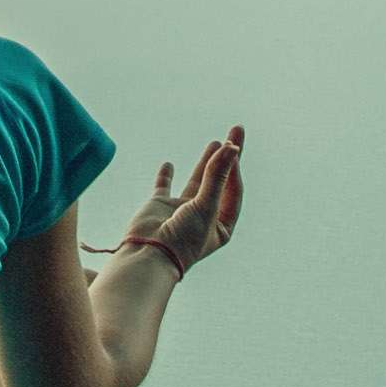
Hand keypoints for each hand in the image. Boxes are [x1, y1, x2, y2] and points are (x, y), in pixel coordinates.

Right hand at [114, 128, 246, 275]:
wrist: (149, 256)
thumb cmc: (183, 239)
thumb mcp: (205, 206)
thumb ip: (216, 176)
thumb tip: (230, 148)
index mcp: (221, 225)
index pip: (233, 190)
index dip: (234, 168)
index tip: (233, 149)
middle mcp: (203, 216)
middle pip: (221, 180)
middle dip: (229, 157)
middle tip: (236, 130)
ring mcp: (182, 210)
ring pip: (198, 180)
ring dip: (207, 162)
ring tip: (217, 142)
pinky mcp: (160, 206)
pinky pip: (164, 187)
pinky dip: (166, 176)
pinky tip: (169, 164)